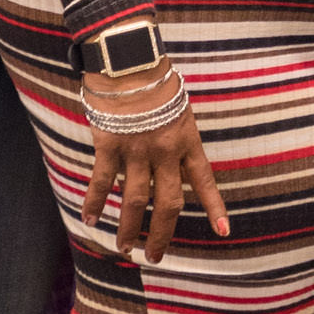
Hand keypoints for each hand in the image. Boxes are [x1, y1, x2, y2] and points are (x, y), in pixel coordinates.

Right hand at [79, 63, 233, 263]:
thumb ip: (177, 137)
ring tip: (124, 247)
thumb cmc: (155, 78)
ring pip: (133, 200)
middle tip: (156, 256)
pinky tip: (90, 219)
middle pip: (168, 203)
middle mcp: (164, 150)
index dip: (214, 207)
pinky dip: (94, 202)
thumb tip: (174, 166)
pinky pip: (101, 181)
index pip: (204, 181)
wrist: (129, 56)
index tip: (223, 231)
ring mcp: (136, 149)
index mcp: (187, 139)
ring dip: (128, 228)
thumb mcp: (179, 107)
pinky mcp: (108, 144)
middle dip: (162, 234)